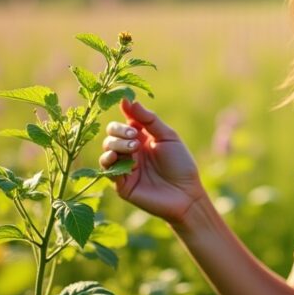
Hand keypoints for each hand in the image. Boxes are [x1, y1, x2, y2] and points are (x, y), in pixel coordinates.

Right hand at [100, 100, 208, 225]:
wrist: (187, 194)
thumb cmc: (181, 164)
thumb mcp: (167, 136)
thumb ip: (148, 119)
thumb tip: (128, 99)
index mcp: (141, 138)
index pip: (124, 122)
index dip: (124, 114)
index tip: (126, 105)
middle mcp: (130, 152)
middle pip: (112, 134)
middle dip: (120, 131)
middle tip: (134, 136)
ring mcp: (124, 168)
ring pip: (107, 150)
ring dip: (116, 145)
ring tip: (133, 148)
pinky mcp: (121, 185)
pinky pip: (107, 171)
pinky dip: (109, 161)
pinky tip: (118, 158)